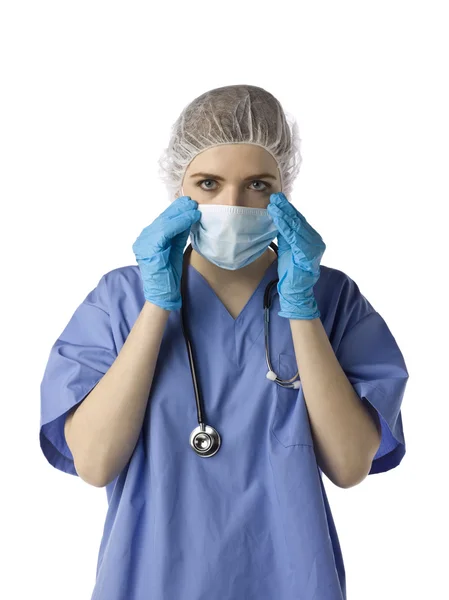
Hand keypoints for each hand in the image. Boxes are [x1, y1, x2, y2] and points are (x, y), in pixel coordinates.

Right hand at [132, 196, 200, 310]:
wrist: (162, 294)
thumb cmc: (168, 274)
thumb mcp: (175, 249)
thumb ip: (178, 234)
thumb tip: (188, 217)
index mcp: (148, 239)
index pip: (163, 220)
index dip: (176, 211)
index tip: (189, 204)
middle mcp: (143, 239)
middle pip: (163, 219)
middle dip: (179, 209)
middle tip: (192, 202)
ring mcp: (144, 244)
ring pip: (164, 223)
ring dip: (182, 214)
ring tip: (194, 209)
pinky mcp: (149, 250)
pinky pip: (166, 231)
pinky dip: (179, 223)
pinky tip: (190, 219)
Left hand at [266, 192, 325, 319]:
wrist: (295, 291)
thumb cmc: (291, 270)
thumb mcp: (287, 248)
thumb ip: (286, 234)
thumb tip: (278, 217)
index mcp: (312, 239)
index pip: (299, 221)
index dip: (288, 210)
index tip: (277, 200)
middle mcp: (316, 242)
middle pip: (298, 222)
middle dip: (285, 209)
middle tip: (275, 198)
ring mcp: (313, 248)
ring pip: (297, 228)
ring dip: (284, 215)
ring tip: (274, 206)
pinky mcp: (307, 255)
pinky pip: (294, 238)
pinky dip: (285, 227)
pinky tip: (278, 219)